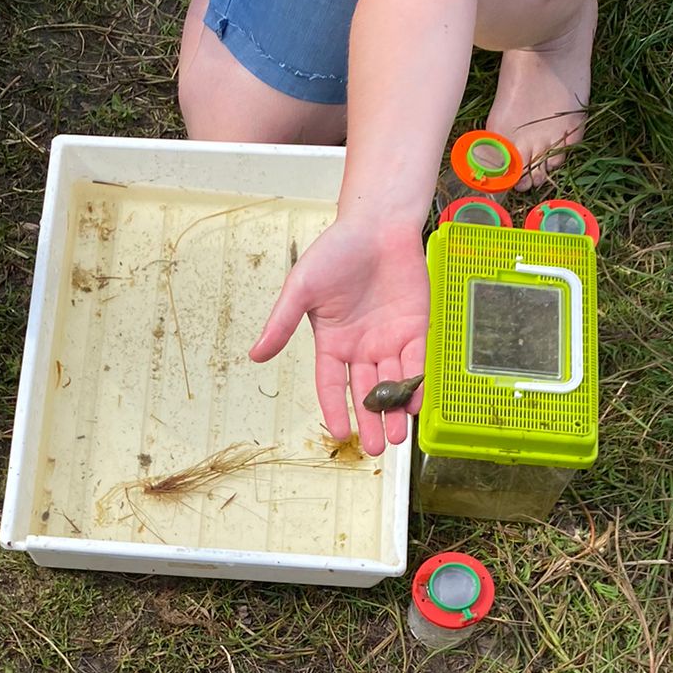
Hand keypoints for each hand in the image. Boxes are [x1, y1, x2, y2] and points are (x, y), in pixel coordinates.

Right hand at [251, 218, 429, 454]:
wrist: (378, 224)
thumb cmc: (336, 251)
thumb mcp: (301, 288)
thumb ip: (282, 323)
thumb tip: (255, 356)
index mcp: (331, 343)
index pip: (331, 386)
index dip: (335, 410)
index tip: (340, 434)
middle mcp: (361, 348)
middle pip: (364, 394)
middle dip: (370, 421)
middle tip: (375, 448)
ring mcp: (389, 341)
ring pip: (392, 386)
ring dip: (394, 412)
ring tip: (395, 437)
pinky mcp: (415, 330)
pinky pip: (416, 364)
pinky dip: (416, 385)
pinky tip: (414, 405)